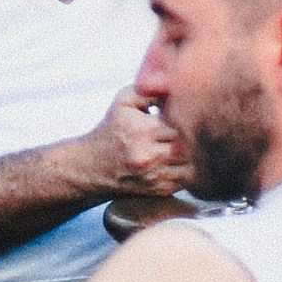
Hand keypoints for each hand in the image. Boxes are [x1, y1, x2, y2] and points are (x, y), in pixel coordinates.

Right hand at [76, 91, 190, 205]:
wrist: (92, 166)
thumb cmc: (112, 129)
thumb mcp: (125, 100)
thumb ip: (150, 90)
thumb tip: (175, 91)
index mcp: (143, 131)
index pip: (181, 124)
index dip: (183, 120)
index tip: (177, 118)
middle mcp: (148, 156)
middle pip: (187, 146)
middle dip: (187, 138)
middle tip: (181, 132)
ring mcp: (153, 177)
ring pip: (189, 166)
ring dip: (188, 156)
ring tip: (180, 146)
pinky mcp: (157, 191)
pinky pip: (183, 181)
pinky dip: (184, 171)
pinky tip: (175, 161)